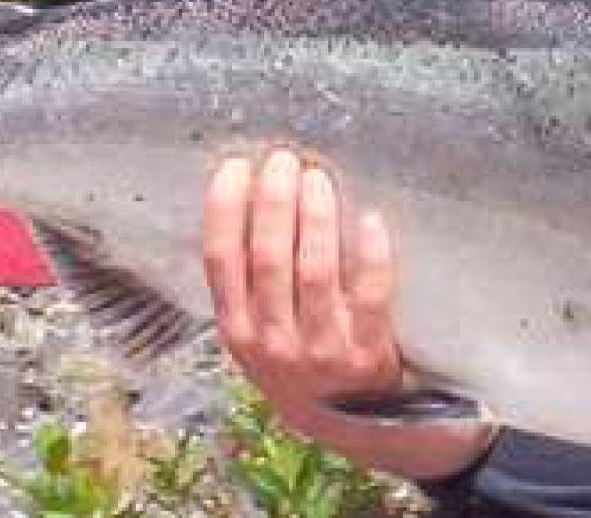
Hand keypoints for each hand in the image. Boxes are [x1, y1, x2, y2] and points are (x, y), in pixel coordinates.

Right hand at [203, 150, 494, 478]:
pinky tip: (370, 219)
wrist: (361, 430)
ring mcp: (321, 352)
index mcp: (239, 334)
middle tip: (285, 159)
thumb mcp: (264, 341)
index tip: (235, 166)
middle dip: (273, 200)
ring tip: (319, 178)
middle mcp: (273, 345)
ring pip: (313, 270)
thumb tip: (253, 201)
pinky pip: (368, 294)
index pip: (220, 261)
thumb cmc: (309, 369)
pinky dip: (369, 253)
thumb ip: (254, 290)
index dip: (224, 209)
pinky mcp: (368, 356)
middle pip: (267, 258)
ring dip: (315, 217)